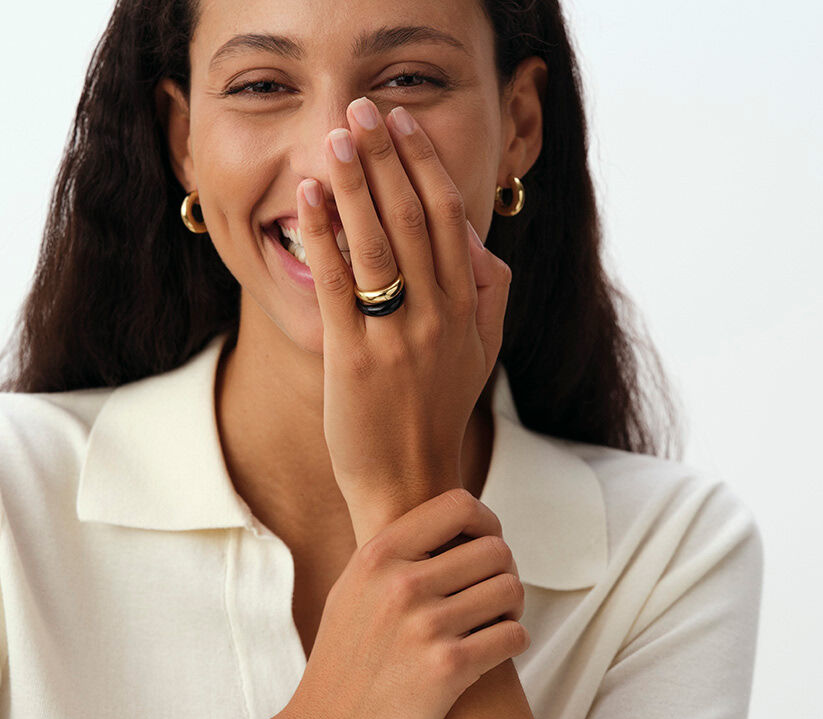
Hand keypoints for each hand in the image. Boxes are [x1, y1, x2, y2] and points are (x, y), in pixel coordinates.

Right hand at [279, 489, 529, 718]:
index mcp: (376, 557)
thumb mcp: (351, 593)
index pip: (459, 505)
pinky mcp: (447, 669)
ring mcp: (424, 626)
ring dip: (512, 609)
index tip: (484, 548)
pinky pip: (513, 635)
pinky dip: (513, 643)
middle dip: (503, 572)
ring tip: (494, 624)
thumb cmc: (342, 668)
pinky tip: (493, 653)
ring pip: (510, 590)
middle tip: (493, 597)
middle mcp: (401, 584)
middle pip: (495, 550)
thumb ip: (392, 557)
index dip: (486, 523)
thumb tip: (451, 526)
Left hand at [295, 97, 512, 515]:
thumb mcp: (483, 354)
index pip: (449, 219)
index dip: (424, 164)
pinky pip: (338, 287)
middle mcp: (437, 317)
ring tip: (335, 138)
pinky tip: (307, 199)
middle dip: (385, 158)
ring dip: (354, 184)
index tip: (401, 123)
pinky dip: (323, 238)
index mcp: (468, 310)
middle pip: (413, 219)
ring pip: (377, 244)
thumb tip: (476, 237)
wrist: (412, 481)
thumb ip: (490, 293)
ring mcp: (396, 338)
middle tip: (360, 110)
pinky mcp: (353, 360)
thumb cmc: (440, 412)